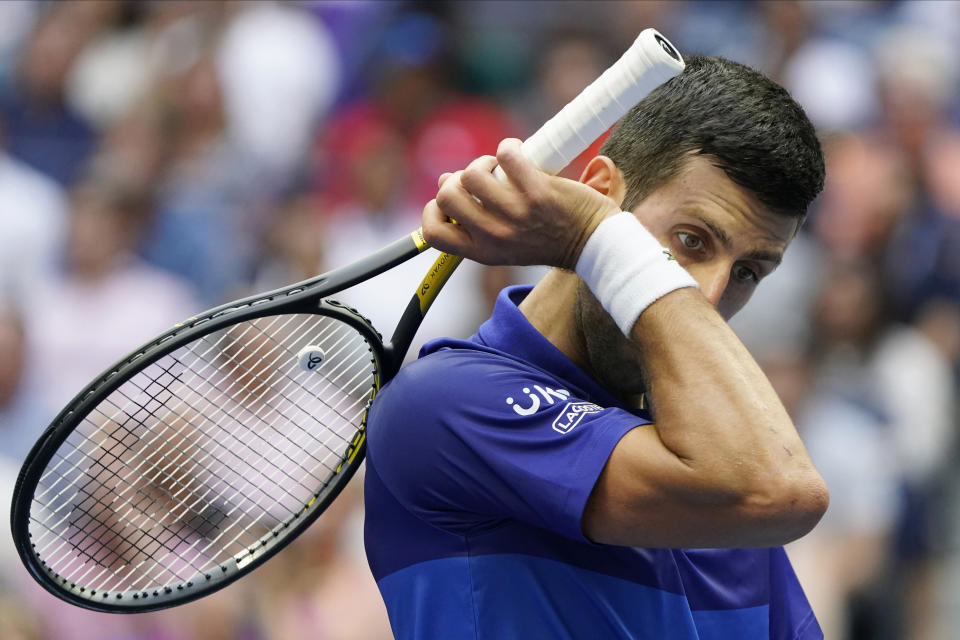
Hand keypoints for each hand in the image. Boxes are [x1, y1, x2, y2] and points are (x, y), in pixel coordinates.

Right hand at [422, 138, 620, 268]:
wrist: (595, 244)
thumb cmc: (550, 241)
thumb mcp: (506, 246)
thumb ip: (478, 223)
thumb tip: (448, 181)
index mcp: (484, 252)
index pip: (433, 234)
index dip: (433, 211)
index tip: (450, 199)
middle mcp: (495, 236)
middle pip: (446, 197)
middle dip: (456, 180)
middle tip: (480, 178)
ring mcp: (515, 213)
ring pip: (471, 174)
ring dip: (483, 161)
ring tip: (500, 165)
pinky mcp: (536, 191)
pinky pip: (506, 156)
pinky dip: (510, 148)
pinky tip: (520, 154)